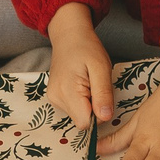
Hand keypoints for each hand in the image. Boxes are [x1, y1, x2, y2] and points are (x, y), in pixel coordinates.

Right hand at [45, 2, 113, 133]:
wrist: (69, 36)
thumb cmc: (87, 48)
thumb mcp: (101, 68)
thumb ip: (103, 94)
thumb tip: (105, 118)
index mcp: (67, 91)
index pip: (85, 123)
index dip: (99, 115)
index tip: (102, 96)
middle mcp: (56, 98)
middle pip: (81, 120)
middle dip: (94, 108)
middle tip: (96, 86)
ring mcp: (53, 98)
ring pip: (78, 115)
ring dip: (88, 104)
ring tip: (89, 82)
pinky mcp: (54, 96)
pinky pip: (73, 108)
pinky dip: (81, 100)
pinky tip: (82, 84)